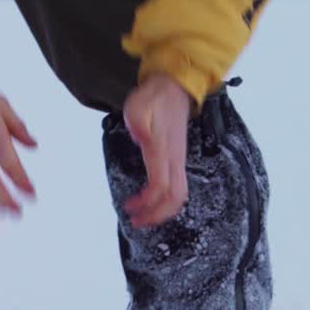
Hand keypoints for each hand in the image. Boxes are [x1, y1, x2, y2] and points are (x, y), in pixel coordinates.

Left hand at [122, 73, 194, 227]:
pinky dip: (165, 201)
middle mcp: (174, 159)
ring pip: (179, 195)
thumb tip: (141, 139)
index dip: (147, 202)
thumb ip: (138, 122)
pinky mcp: (176, 160)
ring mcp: (178, 160)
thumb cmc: (153, 98)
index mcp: (163, 150)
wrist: (174, 87)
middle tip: (136, 222)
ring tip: (142, 216)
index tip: (129, 207)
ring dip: (162, 210)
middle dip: (157, 215)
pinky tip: (150, 200)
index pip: (161, 185)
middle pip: (175, 198)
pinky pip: (176, 187)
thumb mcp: (138, 105)